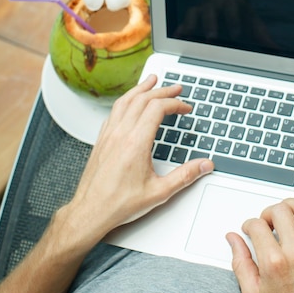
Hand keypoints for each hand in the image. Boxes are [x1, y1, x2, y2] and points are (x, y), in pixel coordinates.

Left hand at [65, 75, 213, 245]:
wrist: (90, 211)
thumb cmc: (118, 203)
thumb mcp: (159, 192)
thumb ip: (185, 176)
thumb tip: (204, 165)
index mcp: (136, 143)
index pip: (157, 109)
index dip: (175, 104)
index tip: (185, 108)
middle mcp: (121, 134)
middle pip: (143, 99)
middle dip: (162, 91)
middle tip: (176, 89)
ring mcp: (109, 135)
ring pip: (125, 101)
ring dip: (141, 89)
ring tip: (151, 81)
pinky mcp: (101, 139)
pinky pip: (114, 111)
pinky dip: (126, 100)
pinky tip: (130, 102)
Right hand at [176, 0, 276, 48]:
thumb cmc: (239, 10)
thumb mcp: (251, 18)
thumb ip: (262, 34)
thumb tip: (276, 49)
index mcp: (232, 3)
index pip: (232, 9)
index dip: (234, 20)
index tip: (236, 34)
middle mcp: (216, 4)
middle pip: (211, 11)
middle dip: (210, 24)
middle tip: (210, 37)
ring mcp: (203, 8)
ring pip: (195, 13)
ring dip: (192, 24)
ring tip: (188, 36)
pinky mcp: (194, 13)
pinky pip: (185, 19)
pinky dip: (181, 27)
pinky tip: (177, 36)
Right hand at [226, 197, 293, 292]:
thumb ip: (240, 262)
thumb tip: (233, 240)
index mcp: (274, 263)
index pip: (257, 225)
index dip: (249, 224)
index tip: (250, 229)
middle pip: (280, 211)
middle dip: (268, 212)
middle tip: (267, 222)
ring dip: (291, 205)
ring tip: (285, 212)